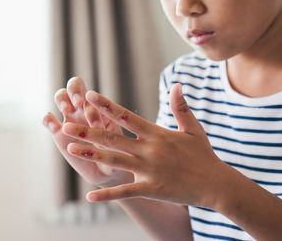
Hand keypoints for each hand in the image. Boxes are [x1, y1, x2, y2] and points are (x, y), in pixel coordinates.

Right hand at [42, 77, 133, 187]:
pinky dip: (47, 118)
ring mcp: (71, 120)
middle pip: (75, 85)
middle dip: (74, 90)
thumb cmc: (118, 158)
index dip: (93, 106)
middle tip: (77, 103)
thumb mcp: (117, 148)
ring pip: (61, 96)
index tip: (96, 124)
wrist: (107, 172)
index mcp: (101, 110)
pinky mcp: (59, 134)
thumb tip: (101, 131)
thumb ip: (108, 139)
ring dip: (62, 99)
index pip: (93, 97)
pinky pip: (48, 119)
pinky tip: (54, 125)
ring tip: (66, 110)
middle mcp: (85, 111)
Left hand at [62, 83, 226, 207]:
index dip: (107, 106)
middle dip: (88, 130)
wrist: (216, 183)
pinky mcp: (152, 188)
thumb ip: (181, 107)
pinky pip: (126, 191)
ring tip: (71, 147)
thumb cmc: (204, 155)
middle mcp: (150, 150)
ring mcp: (150, 170)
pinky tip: (89, 196)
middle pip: (114, 137)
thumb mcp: (193, 129)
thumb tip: (177, 84)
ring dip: (92, 153)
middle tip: (66, 125)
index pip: (127, 117)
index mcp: (158, 134)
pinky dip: (107, 194)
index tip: (89, 96)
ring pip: (115, 160)